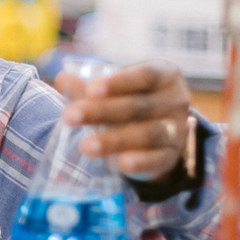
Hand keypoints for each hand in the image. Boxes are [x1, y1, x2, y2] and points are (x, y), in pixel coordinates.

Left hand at [57, 61, 190, 183]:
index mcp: (165, 75)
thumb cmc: (132, 101)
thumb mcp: (114, 91)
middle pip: (139, 106)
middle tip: (70, 116)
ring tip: (86, 146)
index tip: (90, 90)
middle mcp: (176, 101)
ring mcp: (177, 130)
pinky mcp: (172, 156)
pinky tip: (120, 164)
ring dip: (115, 140)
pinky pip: (157, 159)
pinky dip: (140, 162)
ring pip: (148, 134)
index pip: (146, 75)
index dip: (119, 82)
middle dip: (102, 111)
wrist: (159, 134)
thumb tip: (62, 79)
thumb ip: (88, 87)